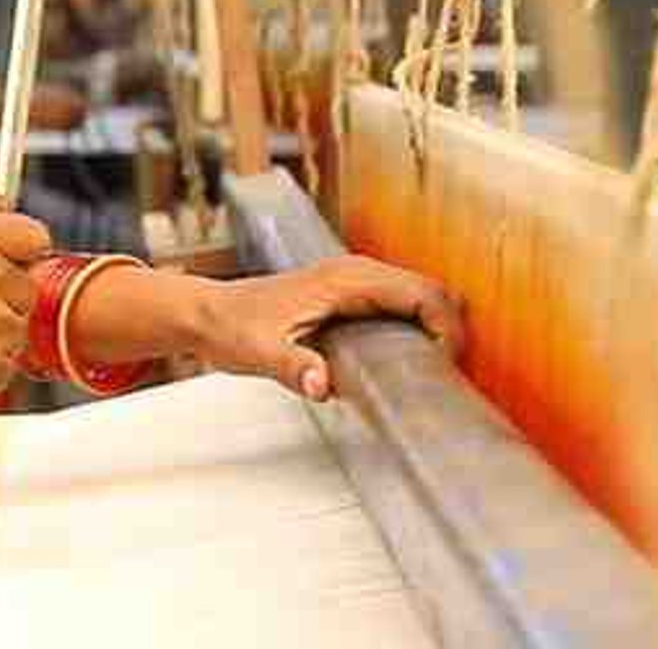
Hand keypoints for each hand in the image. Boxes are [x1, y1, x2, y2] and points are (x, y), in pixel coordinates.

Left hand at [193, 255, 465, 401]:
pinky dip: (416, 327)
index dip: (448, 326)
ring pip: (417, 297)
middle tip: (448, 374)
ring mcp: (351, 282)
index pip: (421, 293)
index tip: (447, 364)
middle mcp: (353, 273)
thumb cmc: (230, 327)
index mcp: (344, 280)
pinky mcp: (347, 296)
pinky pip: (398, 306)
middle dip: (450, 328)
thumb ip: (292, 367)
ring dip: (436, 327)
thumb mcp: (258, 352)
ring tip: (434, 372)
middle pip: (429, 291)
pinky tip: (409, 361)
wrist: (206, 315)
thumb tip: (322, 384)